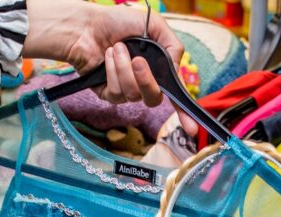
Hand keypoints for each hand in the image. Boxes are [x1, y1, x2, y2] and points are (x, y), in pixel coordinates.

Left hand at [23, 0, 198, 134]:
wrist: (88, 25)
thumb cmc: (119, 22)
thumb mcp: (154, 26)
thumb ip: (173, 47)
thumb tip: (177, 72)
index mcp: (157, 70)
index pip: (174, 97)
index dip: (184, 115)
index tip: (192, 129)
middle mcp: (143, 83)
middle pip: (153, 99)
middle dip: (146, 80)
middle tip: (138, 60)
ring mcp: (125, 91)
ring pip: (132, 94)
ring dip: (123, 68)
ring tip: (116, 48)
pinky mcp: (107, 95)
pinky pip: (115, 93)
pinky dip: (112, 72)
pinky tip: (107, 57)